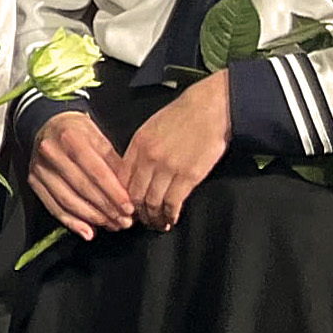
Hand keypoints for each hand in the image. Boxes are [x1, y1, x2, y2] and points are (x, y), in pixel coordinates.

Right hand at [29, 109, 135, 241]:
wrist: (49, 125)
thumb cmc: (78, 132)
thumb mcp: (99, 138)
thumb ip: (114, 164)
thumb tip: (128, 192)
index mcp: (71, 137)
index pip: (96, 172)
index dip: (114, 193)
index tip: (129, 208)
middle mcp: (51, 152)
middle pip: (82, 188)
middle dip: (106, 209)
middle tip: (123, 221)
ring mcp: (40, 168)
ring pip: (68, 200)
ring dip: (92, 218)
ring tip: (110, 225)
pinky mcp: (33, 181)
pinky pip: (53, 207)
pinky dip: (71, 222)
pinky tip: (87, 231)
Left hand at [122, 71, 235, 227]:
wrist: (210, 109)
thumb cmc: (183, 116)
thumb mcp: (151, 128)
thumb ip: (140, 151)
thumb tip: (133, 173)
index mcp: (138, 145)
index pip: (121, 179)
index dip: (121, 198)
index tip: (125, 207)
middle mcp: (149, 158)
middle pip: (134, 194)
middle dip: (135, 213)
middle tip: (140, 221)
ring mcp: (168, 167)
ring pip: (152, 202)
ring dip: (153, 218)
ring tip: (157, 224)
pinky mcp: (189, 175)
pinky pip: (173, 202)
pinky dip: (170, 215)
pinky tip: (171, 220)